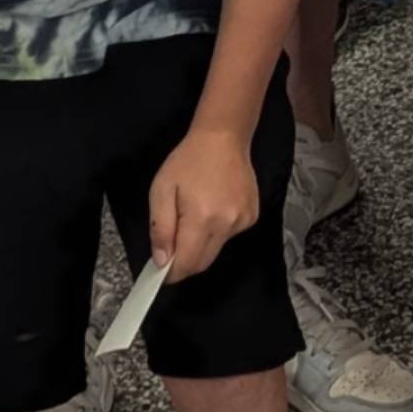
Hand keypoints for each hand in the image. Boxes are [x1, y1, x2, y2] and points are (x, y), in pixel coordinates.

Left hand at [147, 126, 260, 280]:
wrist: (223, 138)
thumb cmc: (188, 161)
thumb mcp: (161, 190)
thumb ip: (161, 229)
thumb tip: (162, 261)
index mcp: (202, 218)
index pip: (187, 264)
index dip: (172, 273)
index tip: (161, 273)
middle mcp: (226, 224)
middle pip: (203, 263)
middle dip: (185, 263)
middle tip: (172, 248)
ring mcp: (243, 222)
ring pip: (215, 251)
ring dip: (200, 246)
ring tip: (193, 217)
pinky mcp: (252, 217)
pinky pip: (228, 237)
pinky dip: (216, 233)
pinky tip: (212, 209)